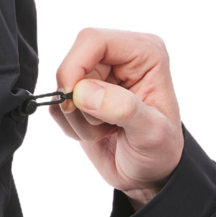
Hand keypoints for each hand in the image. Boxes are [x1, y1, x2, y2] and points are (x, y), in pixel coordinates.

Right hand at [50, 28, 184, 210]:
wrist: (148, 176)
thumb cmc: (159, 152)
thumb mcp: (151, 133)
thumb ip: (121, 108)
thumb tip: (82, 92)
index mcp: (143, 53)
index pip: (92, 40)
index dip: (74, 67)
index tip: (73, 101)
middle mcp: (119, 59)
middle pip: (72, 63)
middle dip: (79, 102)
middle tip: (101, 125)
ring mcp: (98, 77)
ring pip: (61, 88)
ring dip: (77, 119)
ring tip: (105, 131)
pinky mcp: (81, 97)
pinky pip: (56, 106)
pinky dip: (70, 127)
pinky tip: (96, 133)